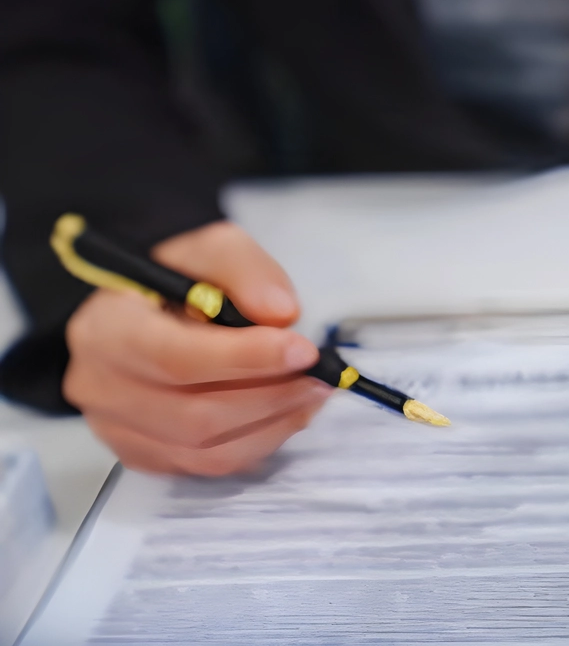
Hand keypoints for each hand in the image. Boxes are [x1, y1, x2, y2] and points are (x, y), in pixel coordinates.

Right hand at [62, 221, 328, 475]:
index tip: (303, 349)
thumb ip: (244, 271)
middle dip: (272, 396)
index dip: (246, 359)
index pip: (176, 359)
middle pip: (195, 415)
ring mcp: (118, 429)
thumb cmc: (174, 276)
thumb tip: (282, 313)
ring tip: (313, 392)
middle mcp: (102, 388)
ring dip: (273, 424)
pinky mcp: (143, 453)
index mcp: (106, 330)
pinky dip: (257, 443)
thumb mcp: (208, 248)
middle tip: (321, 376)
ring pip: (205, 451)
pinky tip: (286, 412)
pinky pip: (206, 466)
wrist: (141, 305)